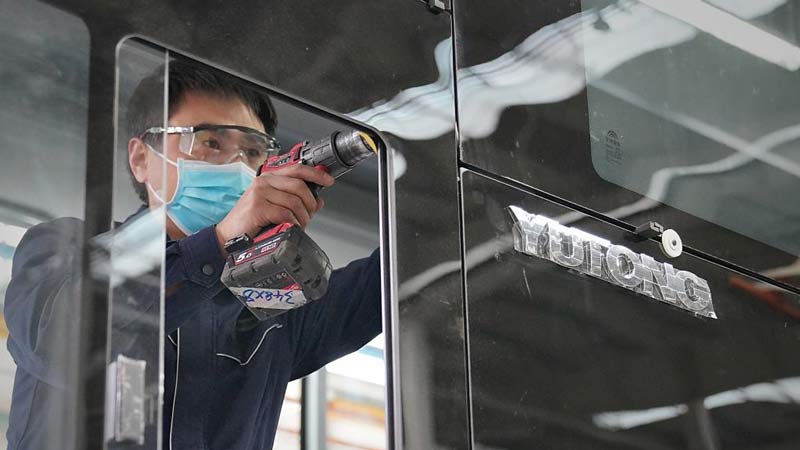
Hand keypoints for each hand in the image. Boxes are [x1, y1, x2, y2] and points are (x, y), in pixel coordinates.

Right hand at [215, 164, 333, 250]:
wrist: (228, 237)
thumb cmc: (250, 223)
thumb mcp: (274, 208)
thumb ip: (295, 202)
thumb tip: (318, 200)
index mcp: (268, 178)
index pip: (296, 169)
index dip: (315, 174)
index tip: (328, 181)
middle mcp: (263, 182)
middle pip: (299, 186)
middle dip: (310, 203)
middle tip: (310, 215)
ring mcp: (259, 193)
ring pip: (294, 202)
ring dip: (302, 217)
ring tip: (299, 225)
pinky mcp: (257, 207)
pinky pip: (285, 214)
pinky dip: (293, 223)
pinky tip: (290, 227)